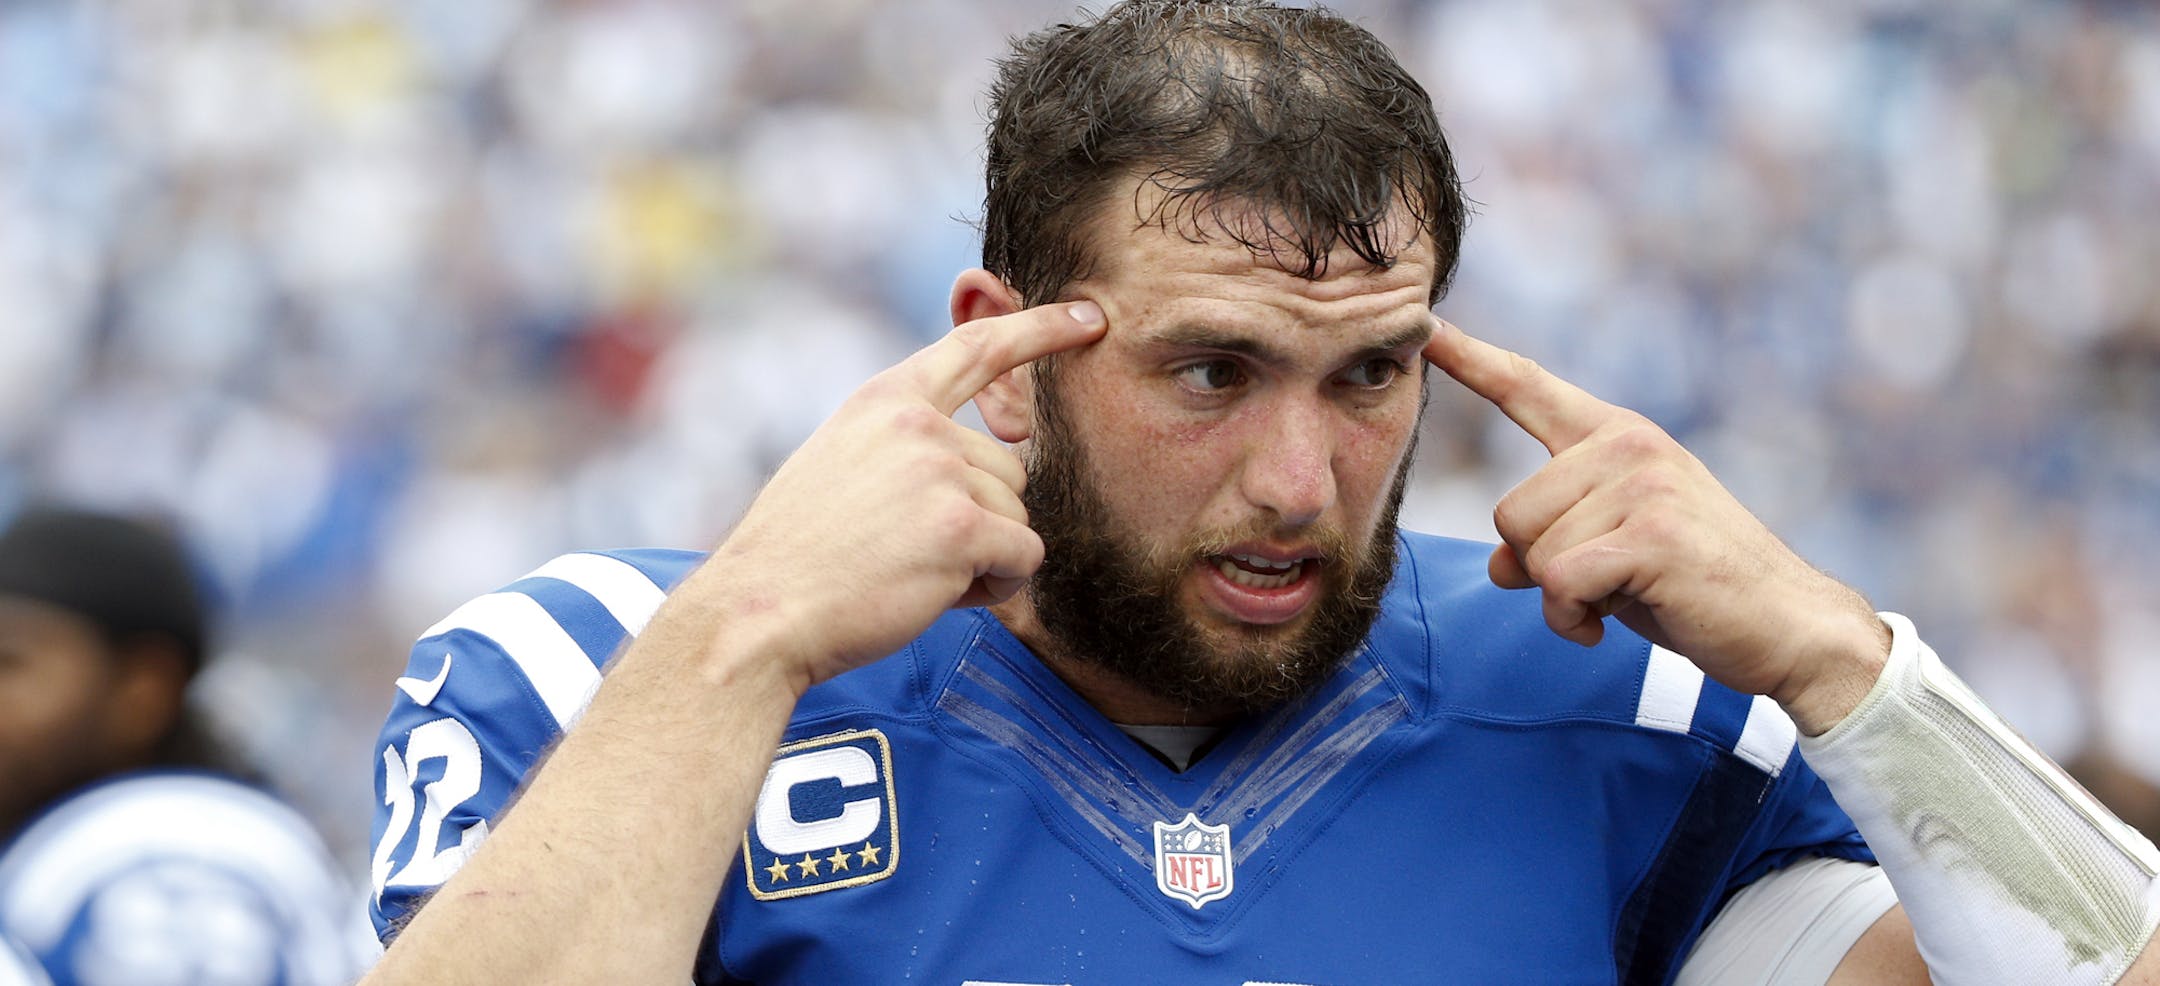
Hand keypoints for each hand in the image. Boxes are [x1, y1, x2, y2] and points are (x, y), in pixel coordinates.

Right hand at [702, 300, 1106, 691]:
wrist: (759, 612)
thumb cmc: (800, 554)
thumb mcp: (841, 460)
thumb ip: (904, 444)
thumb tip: (981, 463)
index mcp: (886, 400)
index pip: (978, 346)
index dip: (1041, 329)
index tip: (1089, 318)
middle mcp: (918, 424)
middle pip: (1011, 471)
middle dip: (978, 522)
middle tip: (906, 550)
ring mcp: (942, 472)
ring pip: (1018, 519)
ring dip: (982, 559)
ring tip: (910, 571)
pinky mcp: (962, 526)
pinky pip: (1023, 558)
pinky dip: (994, 587)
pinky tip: (935, 594)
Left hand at [1423, 317, 1889, 731]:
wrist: (1787, 627)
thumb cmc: (1694, 588)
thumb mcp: (1611, 554)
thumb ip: (1551, 542)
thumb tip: (1499, 565)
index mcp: (1616, 437)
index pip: (1528, 388)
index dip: (1471, 361)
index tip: (1427, 330)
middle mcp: (1627, 445)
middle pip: (1508, 513)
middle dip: (1539, 566)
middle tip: (1605, 581)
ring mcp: (1642, 484)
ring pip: (1531, 553)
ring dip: (1561, 598)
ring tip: (1622, 597)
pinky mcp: (1651, 535)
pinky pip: (1559, 584)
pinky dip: (1572, 619)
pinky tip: (1612, 623)